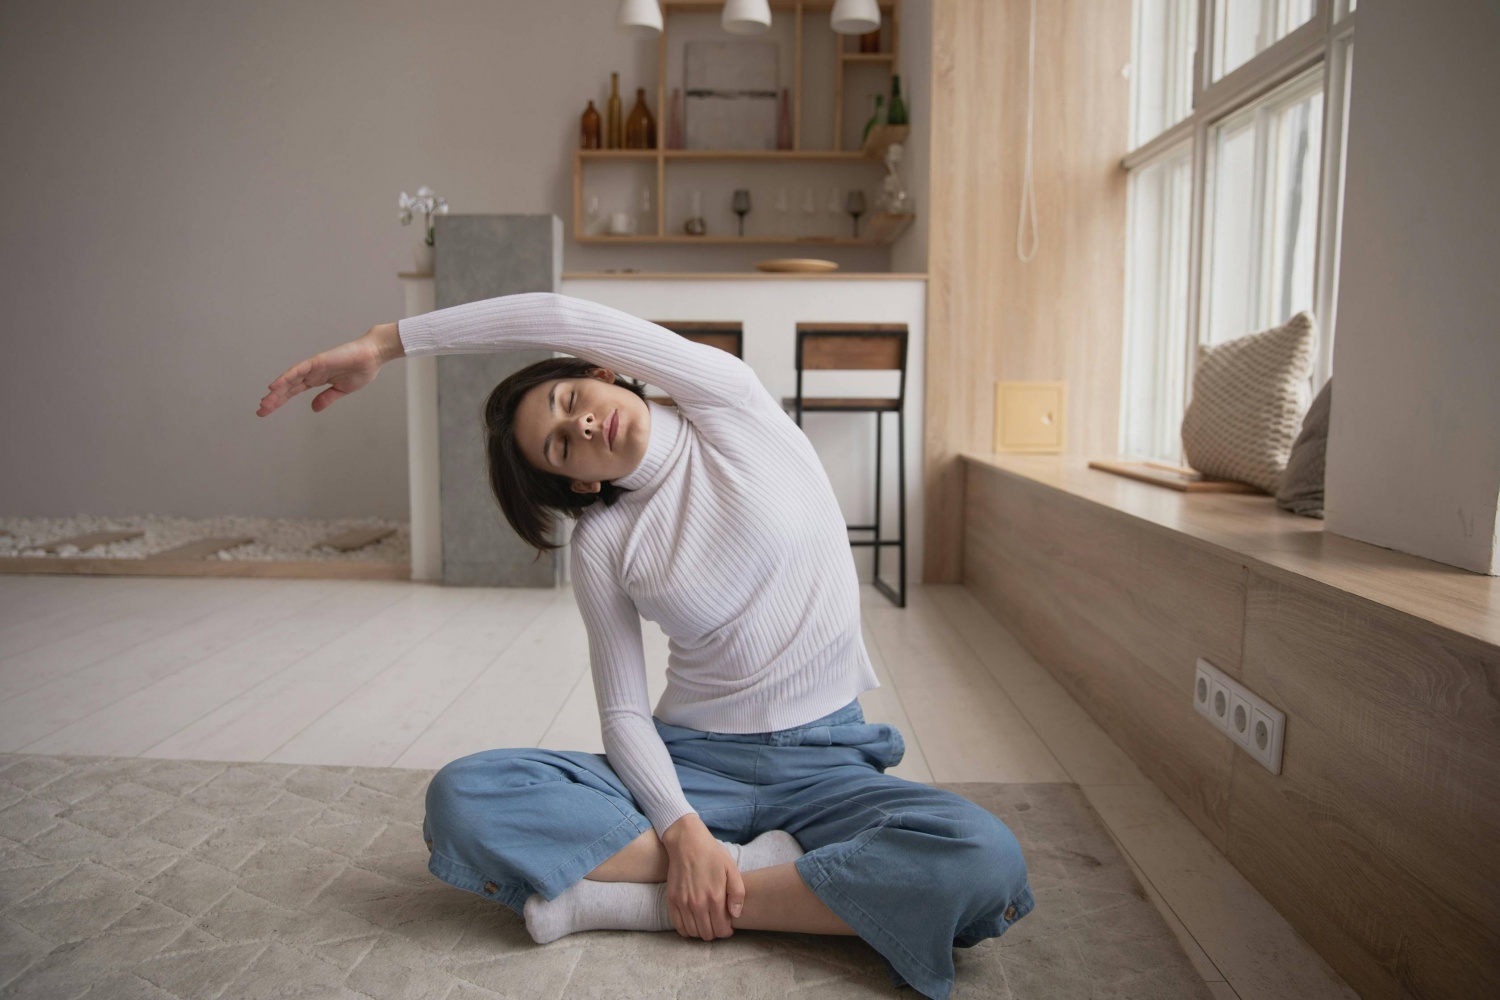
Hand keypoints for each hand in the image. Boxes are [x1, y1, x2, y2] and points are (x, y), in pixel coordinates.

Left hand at [256, 323, 401, 416]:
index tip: (268, 411)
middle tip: (260, 411)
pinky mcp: (317, 361)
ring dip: (277, 391)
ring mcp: (313, 367)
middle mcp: (311, 373)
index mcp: (317, 380)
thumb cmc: (362, 370)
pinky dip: (286, 378)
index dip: (280, 401)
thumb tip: (313, 408)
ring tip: (265, 403)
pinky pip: (298, 370)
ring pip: (290, 380)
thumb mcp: (342, 390)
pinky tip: (275, 386)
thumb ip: (327, 398)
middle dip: (274, 399)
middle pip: (288, 388)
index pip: (293, 392)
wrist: (373, 356)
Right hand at [661, 815, 743, 940]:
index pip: (721, 930)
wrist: (687, 842)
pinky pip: (678, 926)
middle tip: (717, 923)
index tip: (728, 925)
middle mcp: (697, 903)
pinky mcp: (672, 900)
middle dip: (715, 932)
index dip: (727, 931)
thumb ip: (737, 893)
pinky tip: (693, 922)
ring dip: (701, 931)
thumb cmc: (712, 854)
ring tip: (706, 922)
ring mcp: (682, 903)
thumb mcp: (732, 869)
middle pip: (707, 934)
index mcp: (715, 897)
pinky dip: (687, 929)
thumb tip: (735, 915)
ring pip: (693, 933)